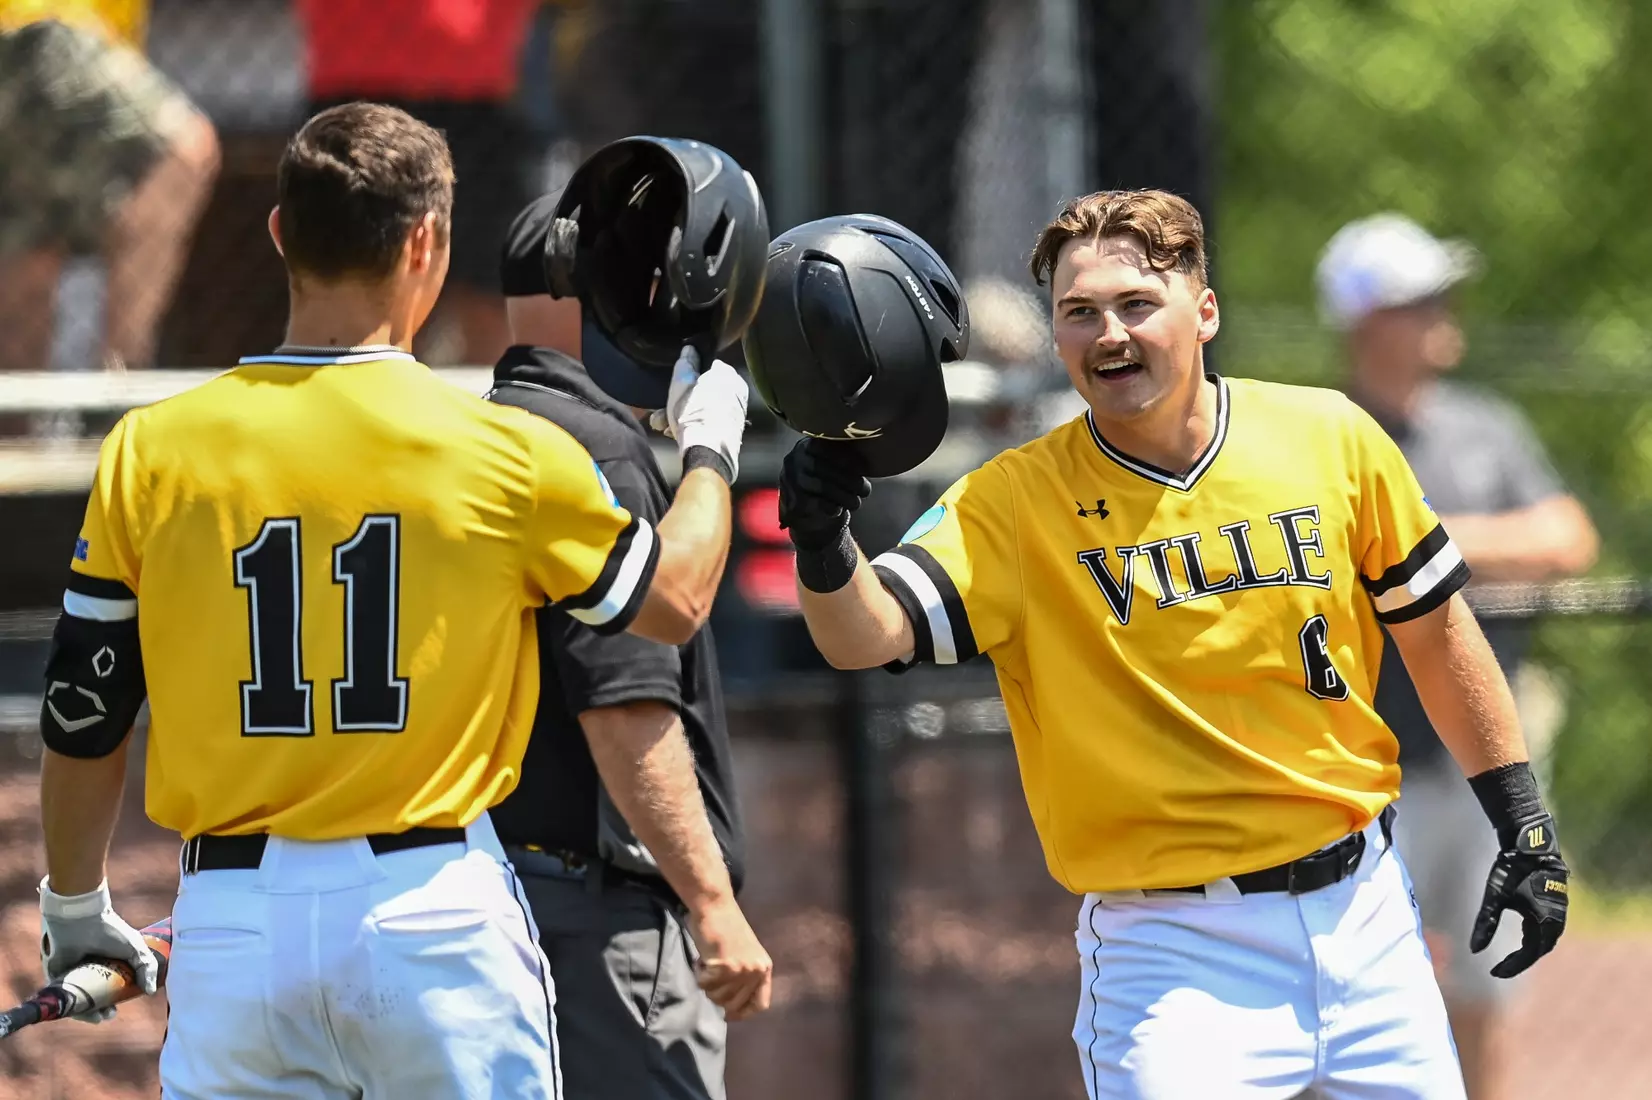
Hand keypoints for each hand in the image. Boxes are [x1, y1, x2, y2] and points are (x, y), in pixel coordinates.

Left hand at [38, 878, 158, 1022]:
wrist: (82, 920)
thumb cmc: (110, 930)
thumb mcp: (136, 948)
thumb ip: (147, 968)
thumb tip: (150, 992)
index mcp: (107, 962)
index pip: (111, 986)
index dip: (116, 998)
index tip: (120, 1005)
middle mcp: (88, 969)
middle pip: (94, 997)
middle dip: (102, 1010)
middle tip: (109, 1014)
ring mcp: (71, 973)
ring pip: (78, 1000)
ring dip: (87, 1013)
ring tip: (97, 1017)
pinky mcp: (55, 976)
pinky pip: (63, 997)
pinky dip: (71, 1007)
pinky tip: (81, 1012)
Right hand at [649, 347, 749, 481]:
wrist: (708, 453)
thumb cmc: (694, 416)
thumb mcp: (681, 383)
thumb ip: (685, 363)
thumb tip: (690, 349)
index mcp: (729, 375)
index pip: (708, 365)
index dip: (689, 374)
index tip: (676, 384)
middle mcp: (737, 392)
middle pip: (703, 390)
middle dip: (681, 400)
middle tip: (664, 409)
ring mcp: (736, 413)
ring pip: (704, 408)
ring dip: (683, 415)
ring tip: (664, 425)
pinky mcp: (732, 431)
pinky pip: (710, 422)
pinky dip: (695, 426)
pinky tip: (677, 434)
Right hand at [687, 896, 772, 1021]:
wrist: (716, 906)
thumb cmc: (726, 928)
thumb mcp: (745, 955)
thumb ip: (744, 978)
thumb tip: (731, 1009)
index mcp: (765, 968)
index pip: (760, 1004)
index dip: (742, 1013)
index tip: (728, 1015)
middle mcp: (757, 971)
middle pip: (732, 1004)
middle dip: (717, 994)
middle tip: (711, 975)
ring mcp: (742, 970)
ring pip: (717, 997)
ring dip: (707, 983)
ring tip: (709, 962)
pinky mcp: (725, 967)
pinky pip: (705, 985)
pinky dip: (699, 974)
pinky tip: (703, 958)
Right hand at [777, 438, 870, 550]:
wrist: (810, 511)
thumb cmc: (831, 481)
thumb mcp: (837, 464)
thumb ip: (848, 455)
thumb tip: (875, 452)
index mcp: (806, 445)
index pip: (824, 446)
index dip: (845, 456)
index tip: (864, 467)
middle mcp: (794, 459)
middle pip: (822, 467)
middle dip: (847, 480)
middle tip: (866, 490)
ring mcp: (789, 480)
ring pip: (819, 486)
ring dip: (842, 496)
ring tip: (857, 502)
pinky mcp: (792, 500)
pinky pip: (813, 502)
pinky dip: (829, 507)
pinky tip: (839, 510)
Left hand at [1470, 814, 1568, 977]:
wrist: (1530, 844)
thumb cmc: (1512, 870)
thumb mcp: (1495, 898)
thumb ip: (1486, 924)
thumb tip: (1474, 950)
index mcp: (1545, 923)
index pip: (1528, 955)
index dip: (1512, 966)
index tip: (1495, 973)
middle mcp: (1556, 920)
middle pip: (1539, 950)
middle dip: (1521, 961)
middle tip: (1501, 969)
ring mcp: (1559, 911)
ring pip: (1545, 939)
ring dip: (1530, 950)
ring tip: (1512, 958)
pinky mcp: (1555, 902)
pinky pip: (1547, 927)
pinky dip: (1535, 936)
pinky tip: (1524, 934)